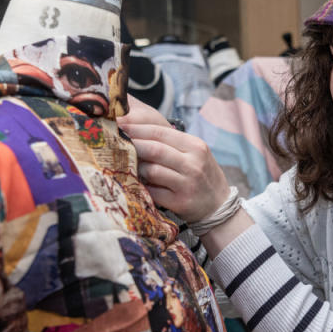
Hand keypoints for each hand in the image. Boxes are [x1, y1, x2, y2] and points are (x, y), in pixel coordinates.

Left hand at [118, 97, 229, 222]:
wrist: (219, 205)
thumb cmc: (201, 175)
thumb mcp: (194, 153)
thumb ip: (170, 143)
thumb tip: (134, 132)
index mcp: (196, 146)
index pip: (161, 132)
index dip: (137, 128)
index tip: (119, 126)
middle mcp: (193, 164)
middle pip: (155, 149)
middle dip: (131, 144)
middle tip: (113, 142)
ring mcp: (187, 184)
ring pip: (152, 170)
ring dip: (135, 167)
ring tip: (126, 164)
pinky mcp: (180, 202)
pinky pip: (153, 192)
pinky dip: (142, 186)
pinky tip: (136, 183)